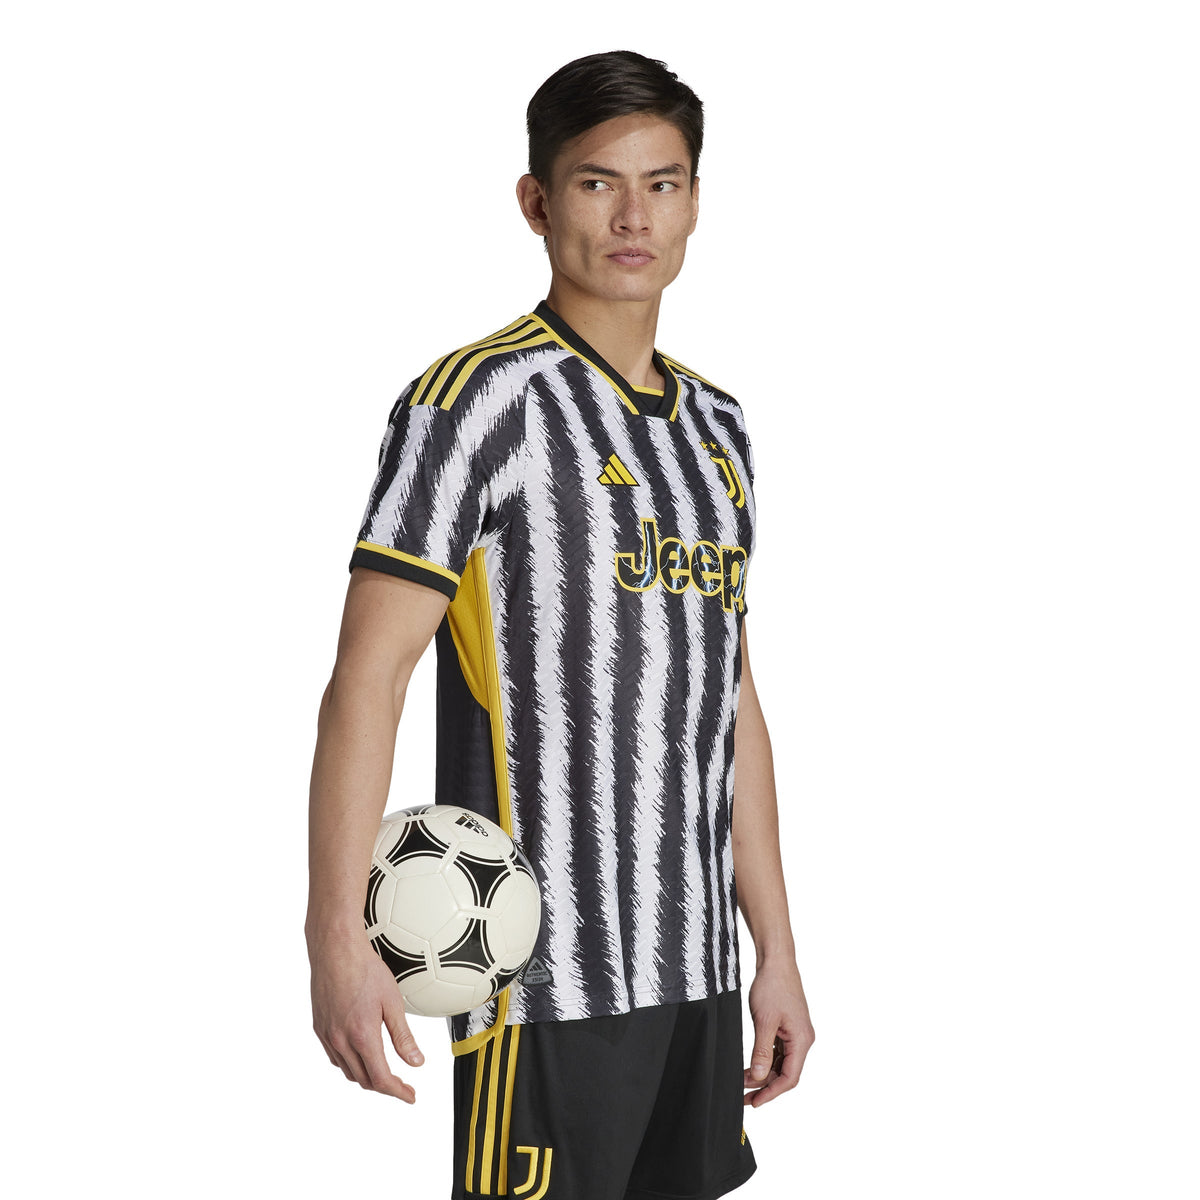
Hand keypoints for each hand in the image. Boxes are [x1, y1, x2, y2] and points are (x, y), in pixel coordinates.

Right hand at [310, 936, 423, 1102]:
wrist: (335, 950)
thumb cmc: (365, 969)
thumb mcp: (392, 1002)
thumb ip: (403, 1036)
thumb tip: (416, 1062)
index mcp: (362, 1036)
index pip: (380, 1079)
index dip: (397, 1092)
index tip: (410, 1096)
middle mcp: (340, 1041)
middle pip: (364, 1080)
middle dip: (385, 1086)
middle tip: (403, 1085)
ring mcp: (327, 1035)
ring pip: (347, 1071)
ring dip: (367, 1077)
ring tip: (384, 1072)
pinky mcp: (319, 1028)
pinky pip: (334, 1057)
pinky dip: (350, 1064)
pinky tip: (361, 1055)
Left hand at [743, 961, 813, 1106]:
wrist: (776, 962)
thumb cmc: (773, 986)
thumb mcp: (764, 1021)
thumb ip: (762, 1051)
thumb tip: (757, 1077)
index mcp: (802, 1040)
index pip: (790, 1078)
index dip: (771, 1093)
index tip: (755, 1102)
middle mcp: (802, 1040)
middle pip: (785, 1073)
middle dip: (764, 1086)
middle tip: (743, 1097)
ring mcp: (796, 1034)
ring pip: (781, 1063)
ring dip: (762, 1073)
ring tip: (742, 1082)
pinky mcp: (788, 1028)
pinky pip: (778, 1052)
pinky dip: (765, 1060)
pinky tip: (751, 1066)